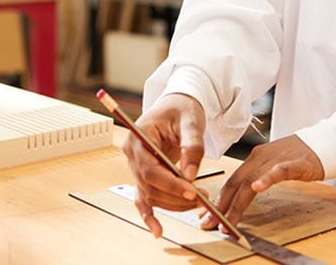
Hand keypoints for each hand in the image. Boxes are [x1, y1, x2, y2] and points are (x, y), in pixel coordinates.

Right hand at [121, 93, 206, 238]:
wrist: (177, 106)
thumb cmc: (182, 108)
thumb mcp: (191, 121)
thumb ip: (192, 146)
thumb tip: (191, 174)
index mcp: (138, 137)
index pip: (150, 169)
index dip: (170, 184)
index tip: (192, 192)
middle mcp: (132, 154)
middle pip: (150, 185)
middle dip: (176, 196)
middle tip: (202, 198)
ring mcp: (136, 166)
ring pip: (151, 194)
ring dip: (173, 203)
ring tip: (199, 202)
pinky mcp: (144, 174)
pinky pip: (143, 198)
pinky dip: (149, 215)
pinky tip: (157, 230)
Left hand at [201, 135, 322, 232]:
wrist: (323, 143)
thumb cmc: (298, 157)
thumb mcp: (271, 166)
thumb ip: (256, 178)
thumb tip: (239, 198)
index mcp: (254, 159)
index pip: (231, 181)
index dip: (217, 200)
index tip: (205, 216)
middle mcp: (260, 157)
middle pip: (236, 182)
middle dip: (221, 205)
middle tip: (209, 223)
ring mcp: (276, 159)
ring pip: (251, 180)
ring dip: (237, 202)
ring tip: (228, 218)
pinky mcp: (294, 162)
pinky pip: (278, 170)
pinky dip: (267, 179)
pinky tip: (258, 187)